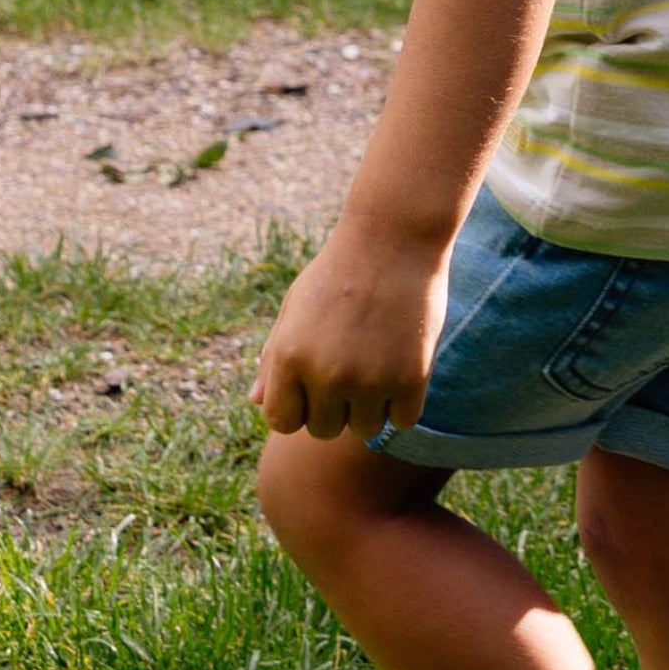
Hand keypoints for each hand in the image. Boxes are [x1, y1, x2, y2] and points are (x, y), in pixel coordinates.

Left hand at [255, 219, 444, 441]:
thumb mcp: (294, 308)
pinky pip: (402, 420)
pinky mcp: (411, 379)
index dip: (297, 409)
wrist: (394, 239)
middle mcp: (326, 374)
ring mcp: (370, 380)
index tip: (312, 388)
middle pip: (323, 429)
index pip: (282, 422)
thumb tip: (257, 403)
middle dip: (334, 407)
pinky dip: (402, 403)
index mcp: (290, 356)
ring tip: (376, 366)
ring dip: (370, 408)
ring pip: (364, 430)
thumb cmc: (338, 272)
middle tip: (350, 368)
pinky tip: (401, 368)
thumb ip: (274, 359)